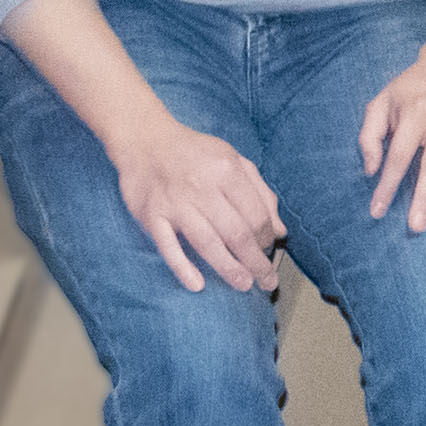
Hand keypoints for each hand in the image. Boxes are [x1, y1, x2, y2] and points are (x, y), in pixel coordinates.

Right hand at [113, 112, 288, 293]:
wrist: (146, 140)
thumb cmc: (195, 153)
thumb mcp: (234, 160)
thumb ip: (260, 193)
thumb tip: (280, 231)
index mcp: (226, 170)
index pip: (255, 214)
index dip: (266, 237)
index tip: (268, 249)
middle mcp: (202, 187)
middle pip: (236, 233)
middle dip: (256, 262)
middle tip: (267, 282)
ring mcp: (176, 204)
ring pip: (207, 243)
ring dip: (229, 269)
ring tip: (244, 285)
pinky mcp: (152, 216)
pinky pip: (168, 247)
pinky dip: (183, 268)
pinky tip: (197, 285)